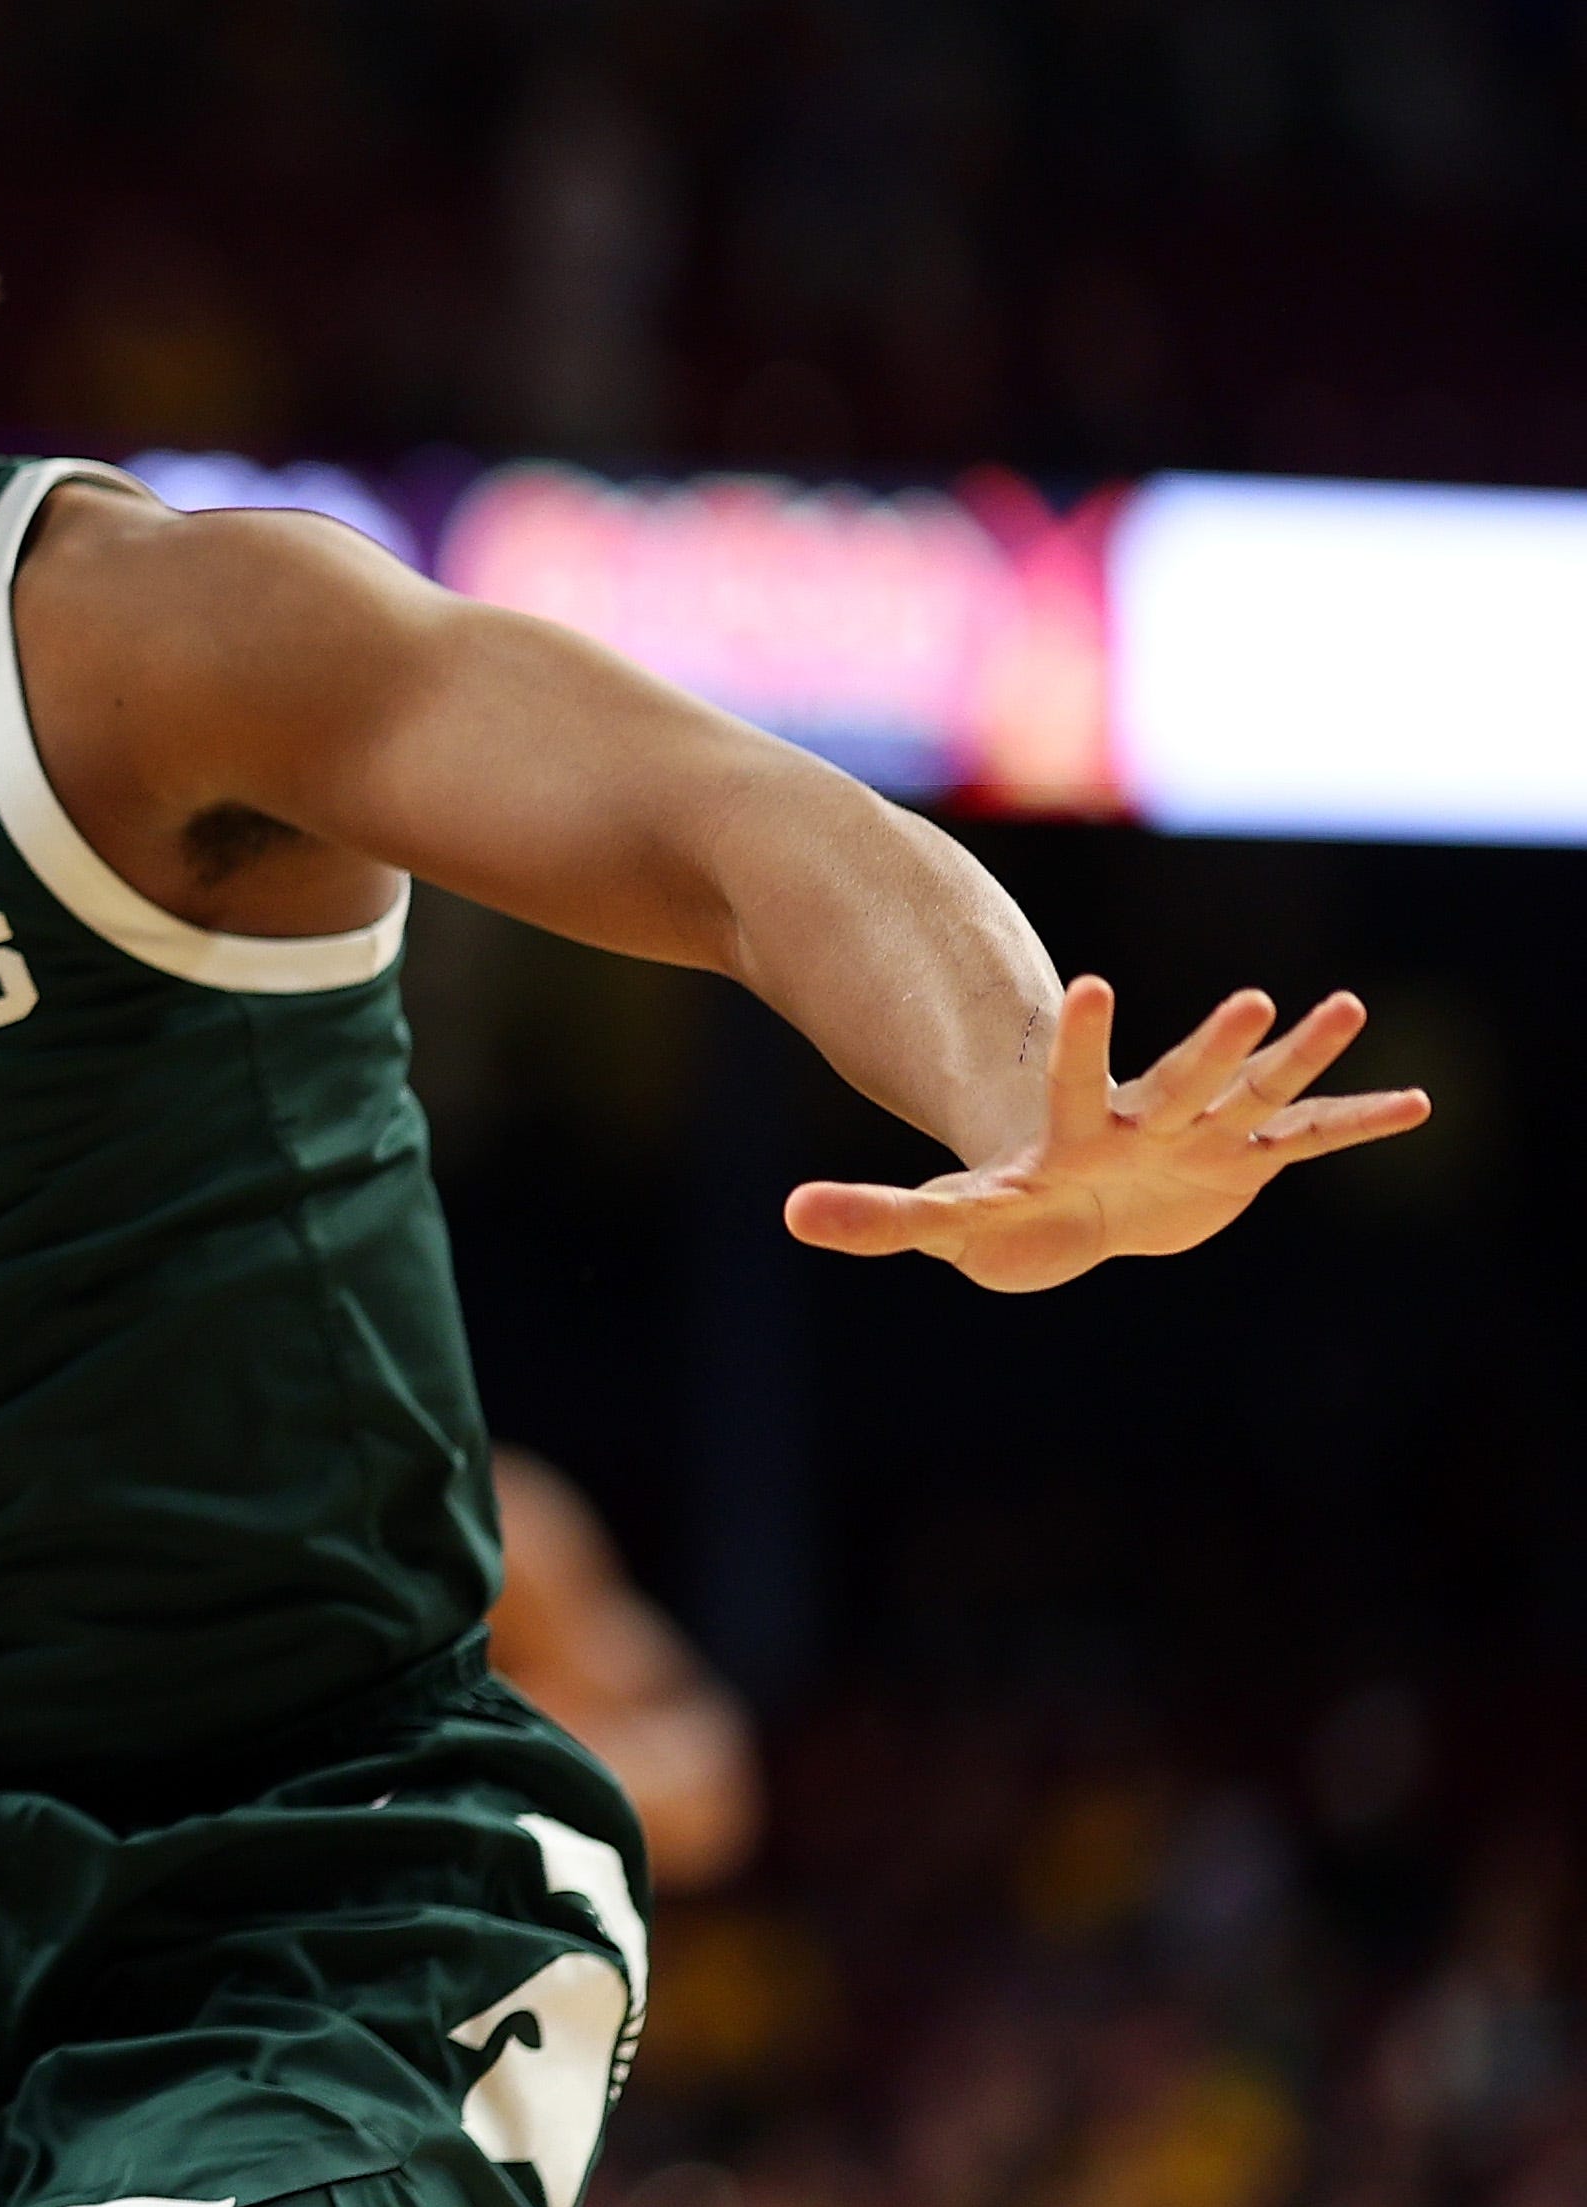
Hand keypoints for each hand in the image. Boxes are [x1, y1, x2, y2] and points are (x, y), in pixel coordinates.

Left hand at [785, 977, 1424, 1293]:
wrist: (1072, 1211)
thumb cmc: (1009, 1215)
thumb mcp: (944, 1222)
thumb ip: (876, 1215)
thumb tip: (790, 1215)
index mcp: (1075, 1131)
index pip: (1069, 1078)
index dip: (1077, 1038)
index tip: (1086, 984)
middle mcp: (1146, 1119)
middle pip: (1183, 1077)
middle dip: (1216, 1044)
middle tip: (1256, 997)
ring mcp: (1202, 1133)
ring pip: (1258, 1089)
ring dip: (1302, 1055)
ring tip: (1352, 1007)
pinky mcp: (1244, 1158)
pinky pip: (1309, 1140)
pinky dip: (1356, 1124)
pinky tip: (1416, 1106)